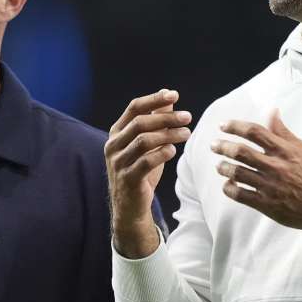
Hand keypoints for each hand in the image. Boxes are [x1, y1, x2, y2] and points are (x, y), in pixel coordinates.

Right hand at [105, 89, 192, 257]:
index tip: (174, 94)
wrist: (130, 207)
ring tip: (186, 133)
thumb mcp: (149, 145)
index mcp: (117, 133)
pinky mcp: (127, 179)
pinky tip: (173, 151)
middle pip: (140, 123)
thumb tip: (169, 98)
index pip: (134, 108)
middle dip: (166, 117)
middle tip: (188, 117)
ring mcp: (118, 163)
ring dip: (168, 134)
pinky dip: (162, 154)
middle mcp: (113, 145)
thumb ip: (157, 122)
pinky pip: (146, 162)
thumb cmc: (141, 172)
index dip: (154, 99)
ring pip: (143, 140)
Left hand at [211, 109, 301, 232]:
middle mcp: (275, 166)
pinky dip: (230, 189)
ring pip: (237, 173)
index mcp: (285, 151)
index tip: (224, 126)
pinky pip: (241, 195)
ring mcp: (270, 186)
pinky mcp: (267, 204)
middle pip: (241, 152)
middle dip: (223, 147)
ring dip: (224, 167)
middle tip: (214, 145)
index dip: (236, 127)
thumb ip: (283, 132)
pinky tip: (228, 185)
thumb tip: (272, 112)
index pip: (255, 132)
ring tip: (219, 166)